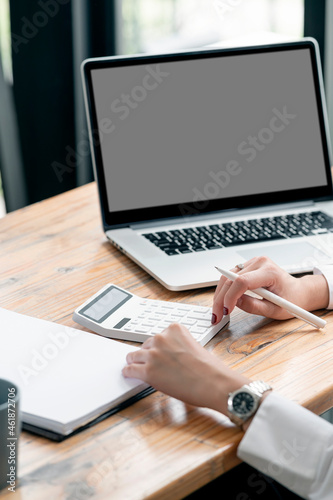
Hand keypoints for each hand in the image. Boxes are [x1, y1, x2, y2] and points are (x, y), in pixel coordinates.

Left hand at [122, 323, 248, 413]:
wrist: (214, 383)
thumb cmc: (209, 369)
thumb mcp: (194, 346)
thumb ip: (178, 345)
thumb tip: (167, 355)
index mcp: (174, 329)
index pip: (158, 336)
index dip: (159, 347)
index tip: (160, 354)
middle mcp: (162, 338)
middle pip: (146, 345)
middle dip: (149, 355)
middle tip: (155, 365)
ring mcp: (153, 354)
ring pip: (134, 356)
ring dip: (137, 362)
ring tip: (138, 368)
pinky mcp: (148, 371)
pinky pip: (130, 369)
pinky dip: (129, 372)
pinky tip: (130, 374)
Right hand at [212, 256, 328, 323]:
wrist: (299, 291)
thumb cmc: (292, 299)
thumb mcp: (275, 310)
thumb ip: (254, 307)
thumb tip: (234, 303)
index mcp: (270, 272)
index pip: (243, 281)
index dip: (230, 296)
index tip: (226, 311)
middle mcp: (260, 262)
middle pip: (230, 278)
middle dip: (220, 299)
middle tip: (216, 316)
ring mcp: (253, 262)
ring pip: (227, 277)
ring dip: (220, 294)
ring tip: (218, 311)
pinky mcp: (247, 266)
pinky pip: (230, 276)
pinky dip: (224, 290)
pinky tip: (223, 302)